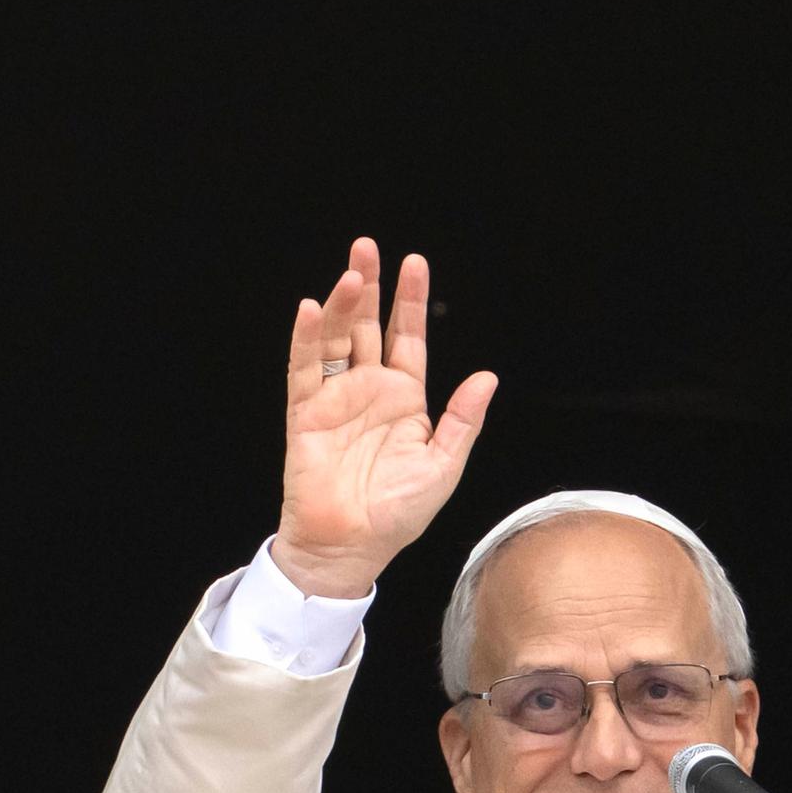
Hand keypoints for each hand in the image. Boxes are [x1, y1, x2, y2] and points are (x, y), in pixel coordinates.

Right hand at [272, 237, 496, 599]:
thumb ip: (463, 420)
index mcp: (405, 401)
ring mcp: (336, 399)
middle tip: (368, 247)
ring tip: (351, 274)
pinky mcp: (307, 413)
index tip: (414, 262)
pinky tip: (311, 310)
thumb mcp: (443, 466)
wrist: (353, 546)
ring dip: (341, 305)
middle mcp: (370, 392)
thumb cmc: (398, 513)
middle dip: (370, 287)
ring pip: (336, 339)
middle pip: (368, 327)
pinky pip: (305, 369)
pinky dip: (307, 339)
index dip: (410, 302)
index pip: (408, 339)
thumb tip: (486, 376)